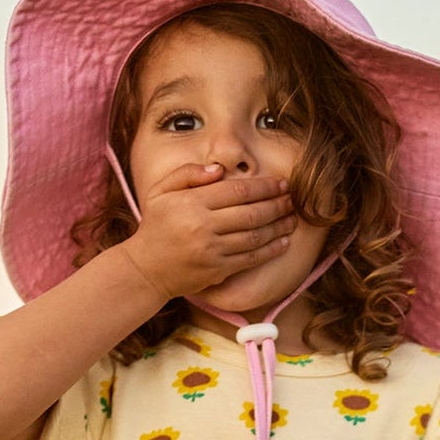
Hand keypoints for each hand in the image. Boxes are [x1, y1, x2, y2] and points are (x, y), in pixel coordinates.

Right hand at [117, 166, 297, 301]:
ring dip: (278, 227)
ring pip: (255, 236)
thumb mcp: (162, 190)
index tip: (281, 183)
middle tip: (292, 200)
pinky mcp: (218, 270)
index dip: (264, 187)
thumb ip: (188, 173)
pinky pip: (250, 258)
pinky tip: (283, 242)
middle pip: (251, 213)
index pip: (237, 191)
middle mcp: (204, 227)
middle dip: (277, 205)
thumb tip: (220, 169)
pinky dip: (270, 250)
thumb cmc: (156, 225)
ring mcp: (213, 251)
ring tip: (292, 218)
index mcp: (192, 203)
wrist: (147, 268)